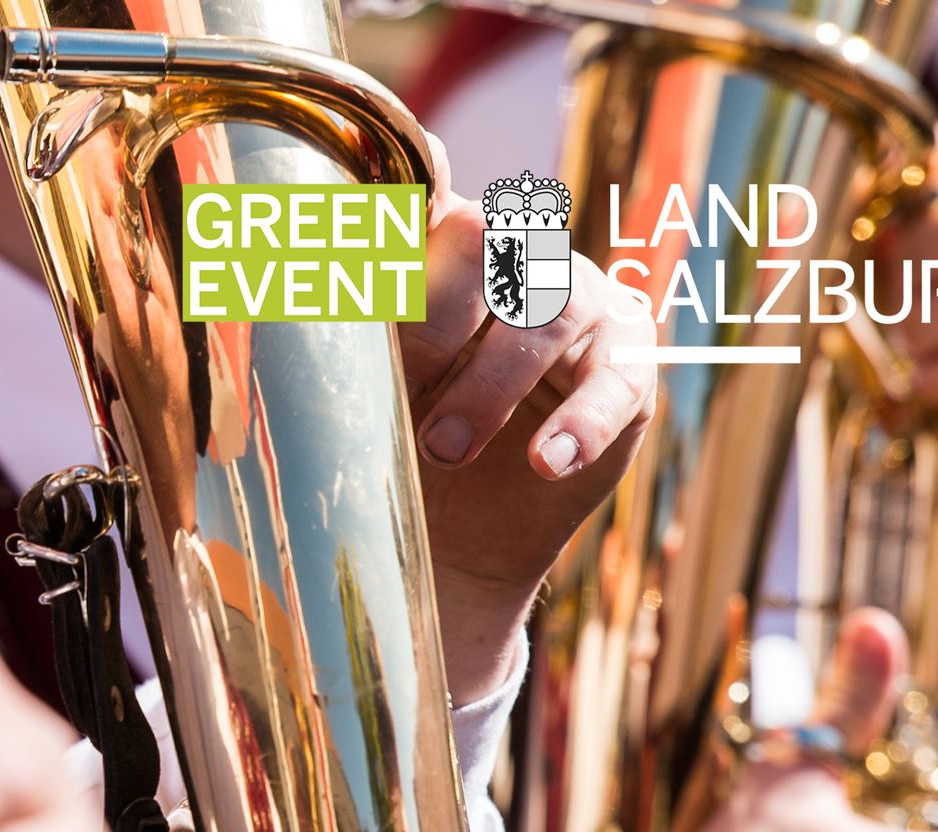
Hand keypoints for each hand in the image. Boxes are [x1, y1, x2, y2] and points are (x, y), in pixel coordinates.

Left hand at [400, 137, 659, 702]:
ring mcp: (580, 303)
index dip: (409, 197)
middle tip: (397, 395)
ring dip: (490, 385)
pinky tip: (545, 460)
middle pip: (487, 244)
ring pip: (548, 311)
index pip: (427, 193)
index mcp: (443, 245)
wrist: (453, 532)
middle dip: (434, 325)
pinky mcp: (627, 368)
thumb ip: (362, 331)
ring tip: (445, 451)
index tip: (366, 220)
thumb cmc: (402, 438)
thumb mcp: (368, 388)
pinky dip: (580, 424)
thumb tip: (310, 274)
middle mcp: (519, 257)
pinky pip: (615, 383)